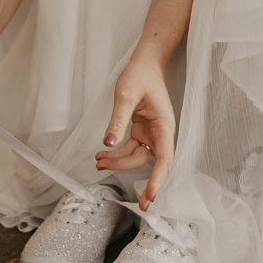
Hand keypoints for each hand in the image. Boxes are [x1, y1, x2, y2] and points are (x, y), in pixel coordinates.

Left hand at [95, 51, 175, 211]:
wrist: (145, 64)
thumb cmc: (140, 75)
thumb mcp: (126, 95)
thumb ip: (117, 121)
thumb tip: (108, 144)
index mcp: (164, 126)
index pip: (164, 160)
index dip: (157, 181)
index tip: (149, 199)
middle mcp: (161, 133)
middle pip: (146, 161)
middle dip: (128, 171)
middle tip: (110, 176)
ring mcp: (152, 133)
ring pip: (137, 156)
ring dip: (118, 162)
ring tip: (98, 161)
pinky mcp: (142, 131)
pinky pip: (131, 148)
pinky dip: (117, 153)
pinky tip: (103, 153)